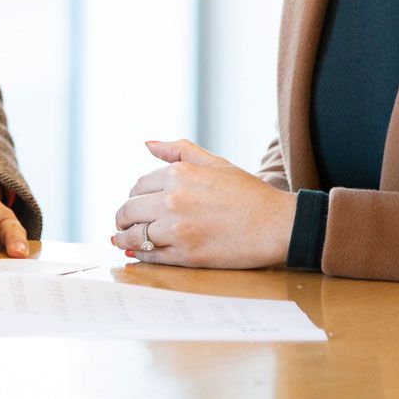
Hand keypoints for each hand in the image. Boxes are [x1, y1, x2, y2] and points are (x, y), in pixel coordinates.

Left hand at [109, 139, 294, 267]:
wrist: (276, 225)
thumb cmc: (248, 193)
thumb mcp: (215, 163)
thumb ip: (178, 150)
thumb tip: (147, 143)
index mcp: (178, 174)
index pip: (138, 187)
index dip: (135, 197)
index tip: (137, 204)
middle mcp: (172, 200)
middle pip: (129, 210)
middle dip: (123, 217)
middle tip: (123, 223)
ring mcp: (176, 230)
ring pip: (133, 235)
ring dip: (124, 238)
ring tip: (121, 239)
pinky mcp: (184, 256)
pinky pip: (149, 255)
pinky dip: (138, 254)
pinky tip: (136, 253)